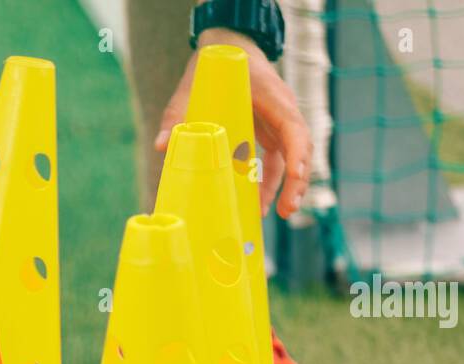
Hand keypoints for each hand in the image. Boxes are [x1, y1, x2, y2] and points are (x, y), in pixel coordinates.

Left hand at [155, 29, 311, 218]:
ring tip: (276, 215)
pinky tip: (258, 206)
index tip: (295, 176)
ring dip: (286, 188)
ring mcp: (278, 123)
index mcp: (271, 96)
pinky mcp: (270, 134)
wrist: (227, 49)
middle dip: (297, 181)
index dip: (297, 153)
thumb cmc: (212, 68)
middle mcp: (282, 110)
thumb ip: (178, 115)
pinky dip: (269, 184)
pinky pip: (275, 162)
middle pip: (300, 148)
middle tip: (287, 211)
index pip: (293, 127)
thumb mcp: (192, 88)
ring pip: (291, 158)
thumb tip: (163, 145)